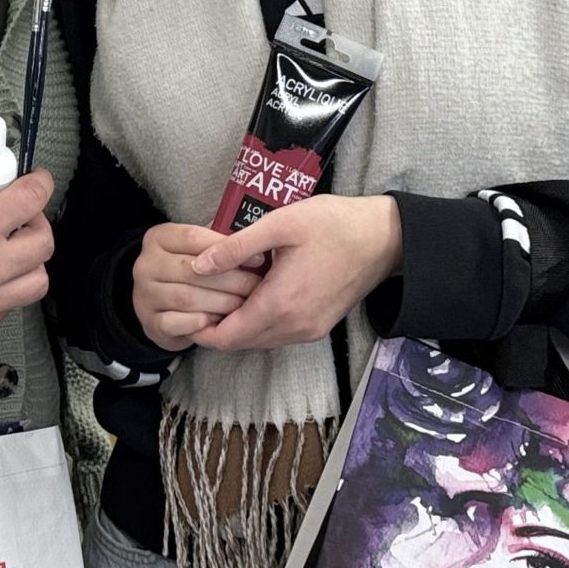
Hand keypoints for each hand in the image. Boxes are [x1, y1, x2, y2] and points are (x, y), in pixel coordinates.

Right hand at [0, 169, 53, 341]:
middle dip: (36, 224)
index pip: (30, 201)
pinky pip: (9, 305)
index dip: (40, 185)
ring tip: (9, 252)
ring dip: (28, 262)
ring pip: (36, 282)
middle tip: (20, 218)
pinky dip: (6, 288)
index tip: (38, 182)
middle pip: (44, 245)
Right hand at [131, 224, 261, 352]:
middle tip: (255, 287)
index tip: (257, 258)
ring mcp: (144, 294)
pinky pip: (177, 323)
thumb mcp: (199, 250)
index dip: (227, 247)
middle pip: (192, 270)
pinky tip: (219, 322)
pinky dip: (201, 322)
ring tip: (244, 306)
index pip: (192, 237)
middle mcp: (145, 264)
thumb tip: (255, 248)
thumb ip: (219, 245)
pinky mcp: (150, 322)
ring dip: (221, 303)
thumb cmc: (190, 274)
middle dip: (231, 280)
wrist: (161, 307)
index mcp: (158, 238)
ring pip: (187, 298)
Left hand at [185, 195, 402, 353]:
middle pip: (241, 342)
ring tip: (220, 295)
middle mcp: (295, 327)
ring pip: (260, 341)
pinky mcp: (319, 327)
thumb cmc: (333, 225)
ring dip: (238, 325)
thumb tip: (198, 265)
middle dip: (216, 327)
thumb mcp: (280, 224)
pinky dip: (258, 323)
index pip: (228, 336)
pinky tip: (251, 296)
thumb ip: (235, 247)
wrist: (384, 238)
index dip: (201, 330)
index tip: (184, 310)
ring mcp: (310, 330)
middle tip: (197, 300)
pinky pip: (278, 334)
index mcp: (281, 304)